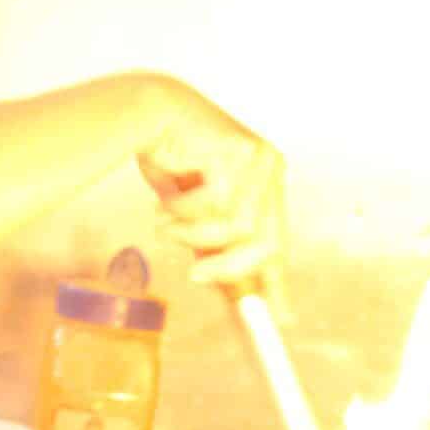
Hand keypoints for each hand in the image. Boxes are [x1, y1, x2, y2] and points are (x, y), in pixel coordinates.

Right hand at [135, 79, 287, 291]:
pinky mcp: (238, 152)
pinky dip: (182, 209)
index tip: (282, 318)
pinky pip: (213, 205)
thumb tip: (227, 291)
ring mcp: (259, 160)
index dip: (278, 282)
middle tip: (195, 278)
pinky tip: (164, 197)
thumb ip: (214, 245)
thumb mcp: (196, 211)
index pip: (276, 241)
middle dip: (228, 268)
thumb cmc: (172, 156)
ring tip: (162, 223)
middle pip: (265, 242)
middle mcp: (271, 170)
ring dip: (192, 234)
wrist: (148, 111)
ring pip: (237, 228)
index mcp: (268, 183)